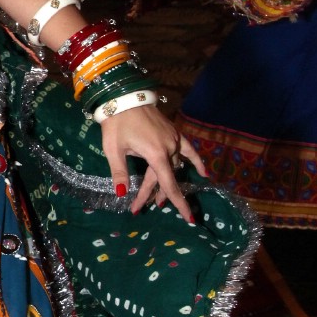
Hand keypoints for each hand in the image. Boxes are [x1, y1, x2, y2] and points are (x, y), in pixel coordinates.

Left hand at [101, 106, 204, 223]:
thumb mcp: (113, 149)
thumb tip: (121, 193)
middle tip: (141, 207)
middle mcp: (170, 148)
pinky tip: (203, 172)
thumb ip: (119, 172)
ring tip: (160, 199)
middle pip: (165, 177)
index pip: (169, 184)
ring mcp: (174, 139)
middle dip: (154, 194)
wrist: (124, 97)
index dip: (177, 202)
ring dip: (167, 182)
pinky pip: (188, 150)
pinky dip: (195, 161)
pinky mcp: (174, 132)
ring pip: (174, 166)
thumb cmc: (116, 124)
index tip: (188, 219)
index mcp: (156, 154)